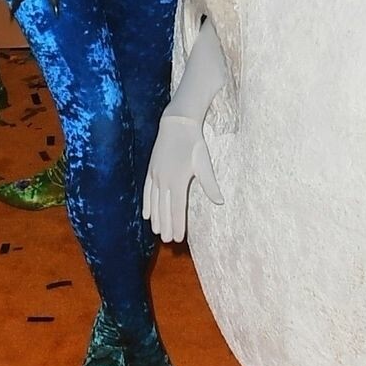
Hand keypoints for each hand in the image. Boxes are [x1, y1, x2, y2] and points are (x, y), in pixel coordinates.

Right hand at [142, 113, 222, 243]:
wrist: (176, 124)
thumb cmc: (193, 144)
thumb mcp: (204, 163)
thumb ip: (210, 184)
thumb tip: (219, 201)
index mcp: (178, 181)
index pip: (177, 208)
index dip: (177, 224)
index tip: (178, 238)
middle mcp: (164, 181)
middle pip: (164, 209)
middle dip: (166, 226)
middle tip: (168, 241)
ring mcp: (155, 176)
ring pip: (154, 202)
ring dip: (156, 218)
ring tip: (157, 232)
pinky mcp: (151, 170)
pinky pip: (147, 191)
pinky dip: (146, 204)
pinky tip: (146, 215)